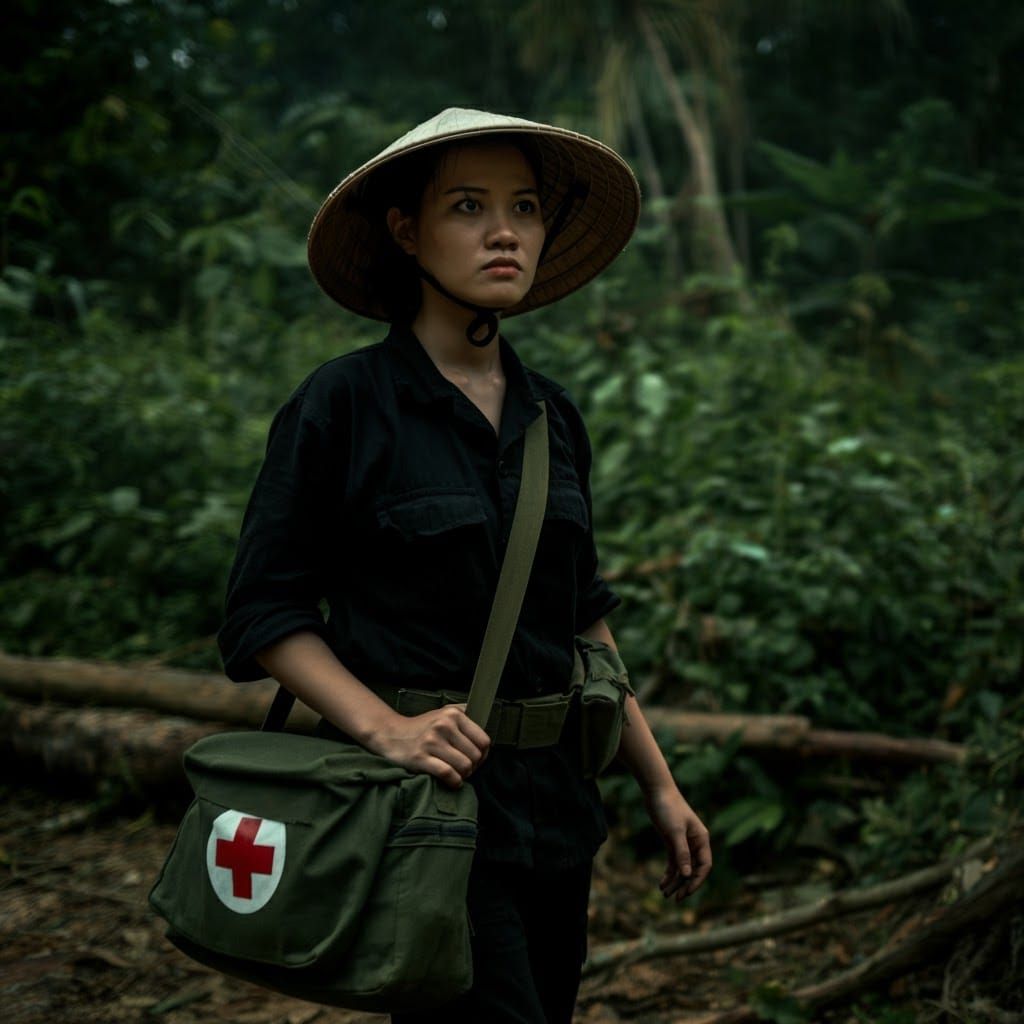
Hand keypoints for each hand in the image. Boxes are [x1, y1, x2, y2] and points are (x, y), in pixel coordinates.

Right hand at [368, 703, 490, 788]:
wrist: (390, 734)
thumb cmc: (422, 727)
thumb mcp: (443, 712)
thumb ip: (465, 714)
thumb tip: (486, 722)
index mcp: (453, 715)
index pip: (483, 740)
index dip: (484, 754)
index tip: (477, 759)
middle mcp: (444, 726)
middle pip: (475, 756)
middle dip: (473, 766)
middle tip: (465, 768)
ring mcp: (432, 742)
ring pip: (464, 766)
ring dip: (464, 775)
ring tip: (457, 774)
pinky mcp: (421, 758)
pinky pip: (448, 774)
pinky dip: (454, 781)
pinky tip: (452, 781)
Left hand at [644, 783, 711, 900]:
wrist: (656, 791)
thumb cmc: (668, 808)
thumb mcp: (674, 831)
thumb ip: (682, 853)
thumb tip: (688, 875)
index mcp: (701, 839)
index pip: (705, 866)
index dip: (697, 881)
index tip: (686, 892)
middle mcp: (695, 843)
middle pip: (694, 870)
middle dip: (685, 885)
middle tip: (675, 899)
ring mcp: (683, 842)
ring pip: (683, 868)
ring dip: (675, 881)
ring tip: (664, 894)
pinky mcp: (672, 841)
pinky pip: (673, 862)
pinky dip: (669, 873)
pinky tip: (662, 884)